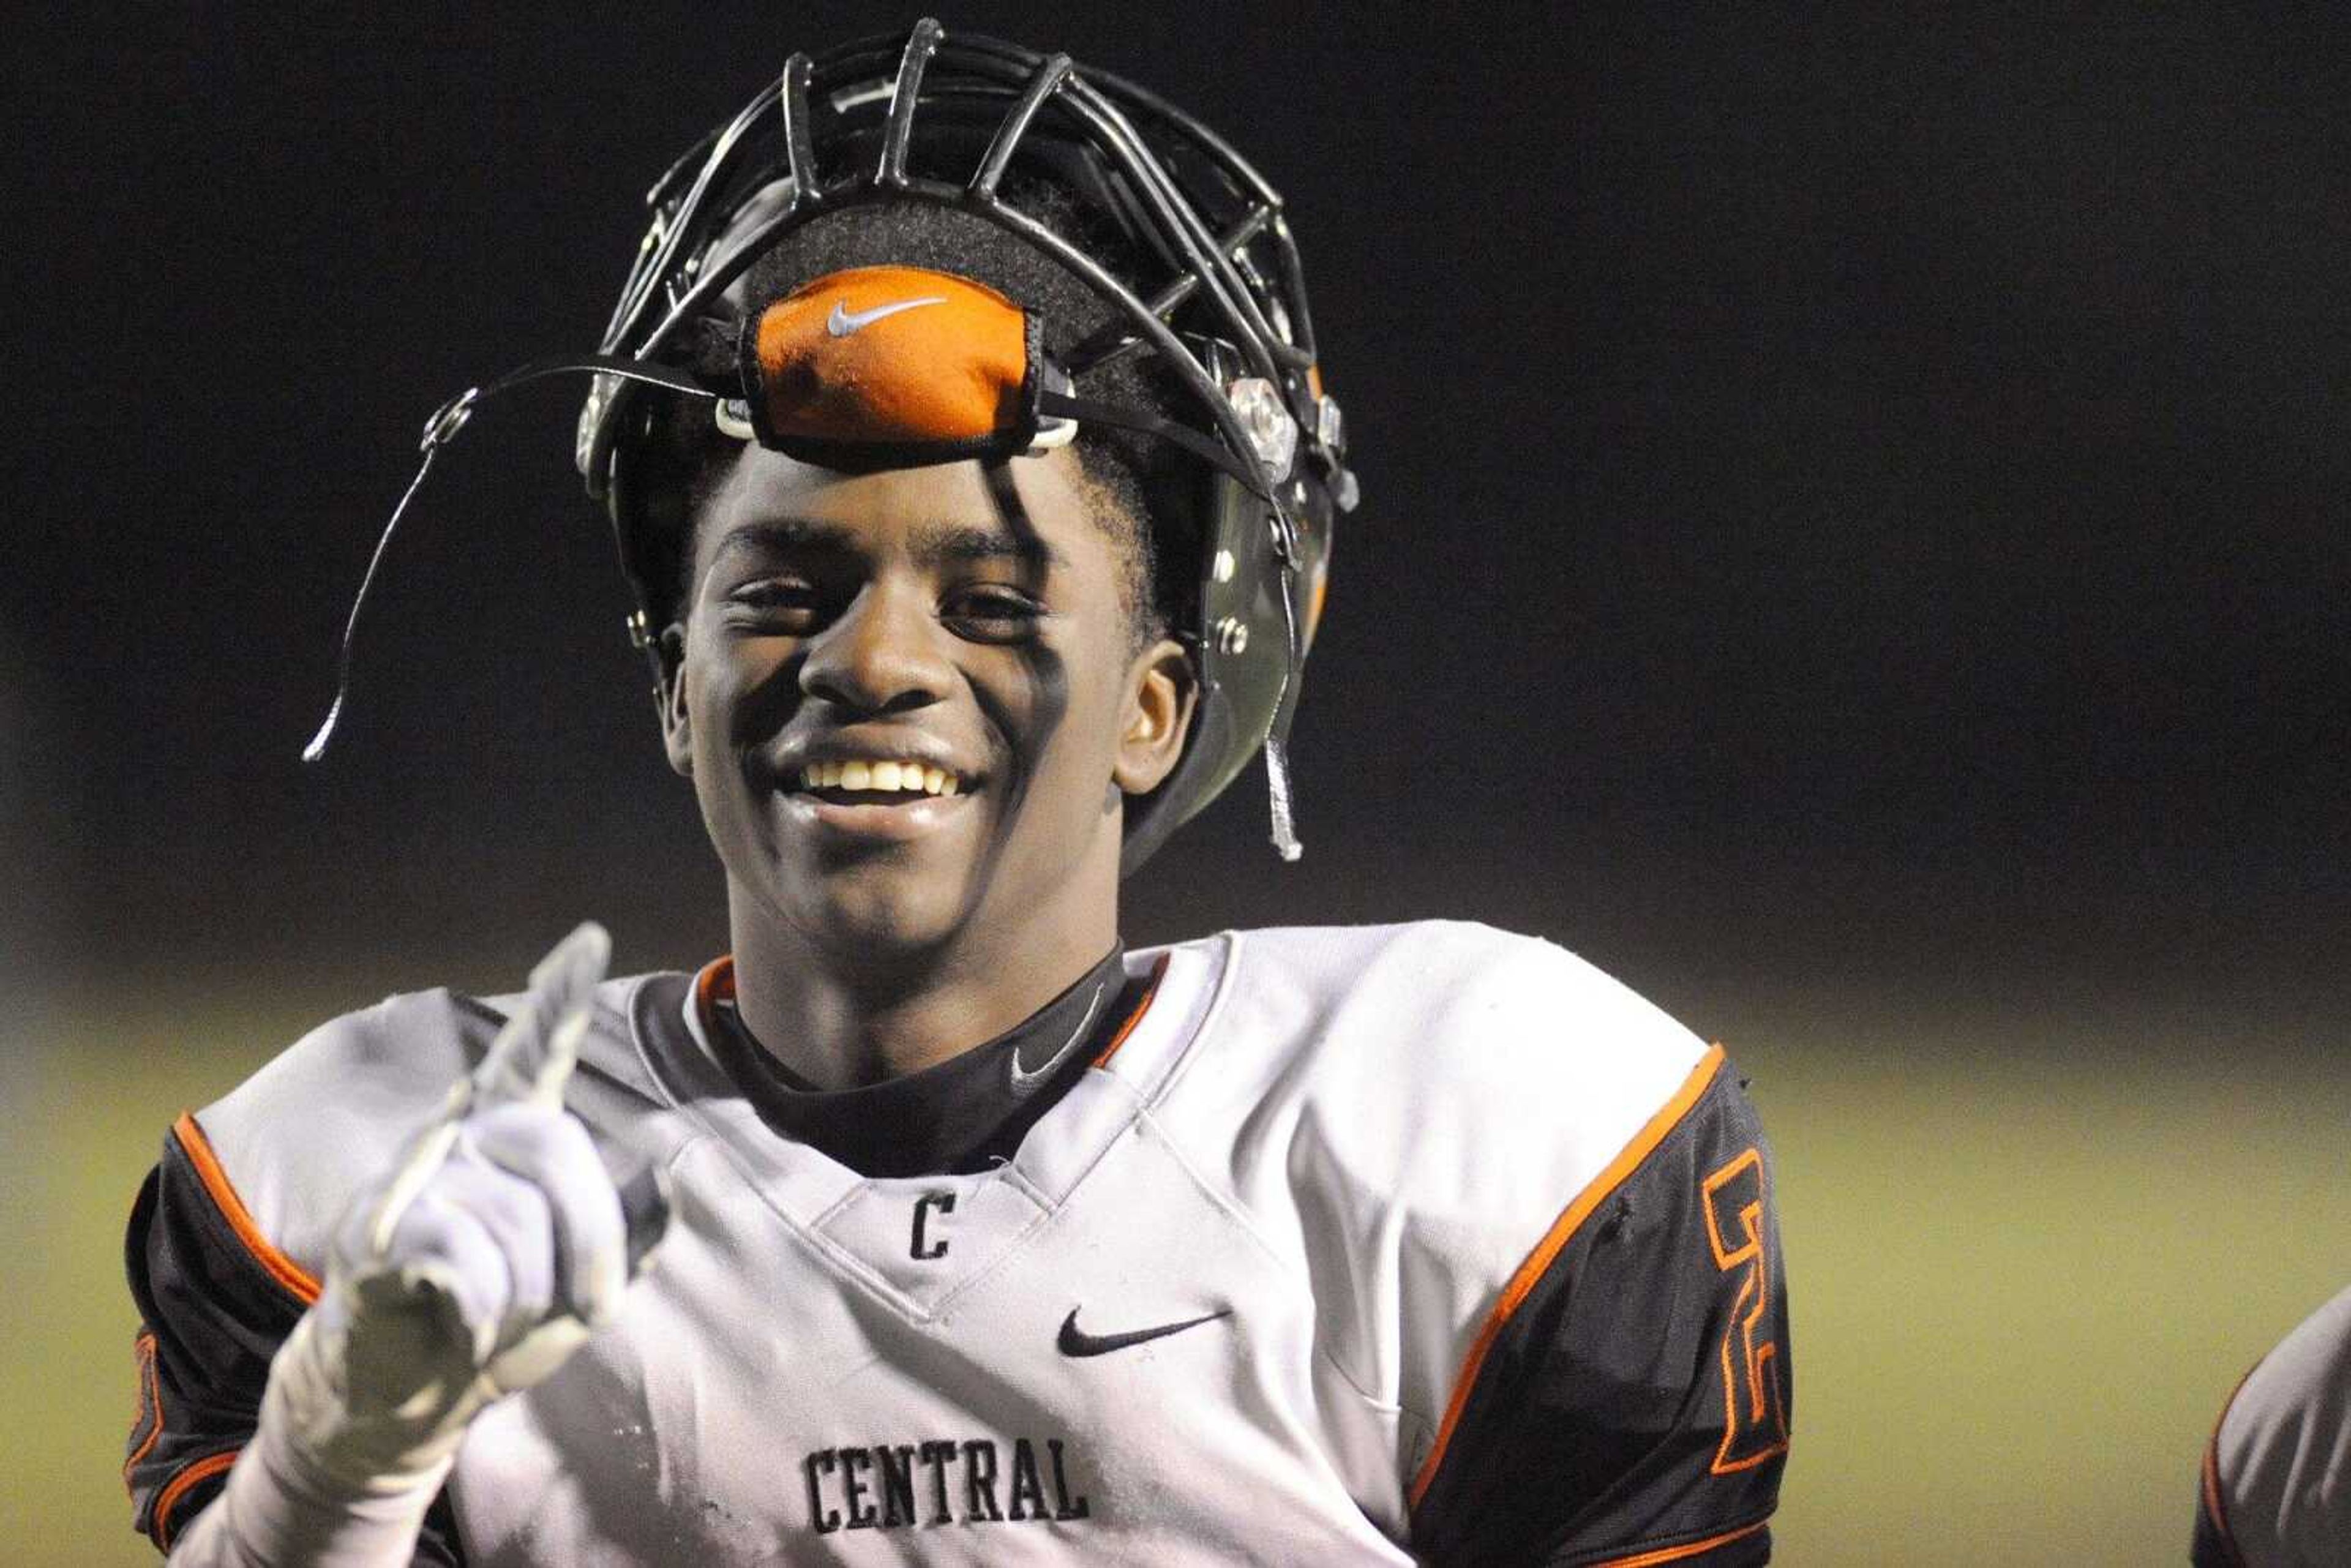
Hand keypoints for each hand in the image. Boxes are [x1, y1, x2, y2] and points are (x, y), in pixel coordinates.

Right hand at [262, 923, 669, 1490]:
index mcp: (509, 1141)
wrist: (404, 1396)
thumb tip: (666, 1180)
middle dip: (591, 1242)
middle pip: (556, 1145)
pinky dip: (484, 1318)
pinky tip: (462, 1329)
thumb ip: (627, 1233)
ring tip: (497, 1321)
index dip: (558, 1001)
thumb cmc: (499, 1327)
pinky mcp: (377, 1235)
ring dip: (529, 1299)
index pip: (535, 1057)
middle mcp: (459, 1140)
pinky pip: (467, 1263)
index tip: (586, 936)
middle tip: (594, 1310)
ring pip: (516, 1222)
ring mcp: (413, 1182)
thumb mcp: (580, 1287)